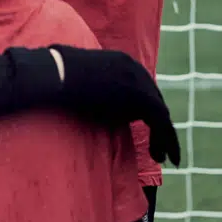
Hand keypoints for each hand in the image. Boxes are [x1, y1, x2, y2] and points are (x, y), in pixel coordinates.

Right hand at [51, 45, 180, 166]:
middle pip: (155, 100)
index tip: (147, 129)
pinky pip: (160, 122)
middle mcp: (136, 69)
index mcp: (123, 62)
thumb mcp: (83, 82)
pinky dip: (165, 140)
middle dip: (159, 126)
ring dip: (164, 137)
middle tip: (158, 148)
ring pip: (161, 113)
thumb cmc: (59, 76)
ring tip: (160, 158)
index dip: (145, 112)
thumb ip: (99, 91)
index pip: (142, 89)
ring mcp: (141, 81)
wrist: (57, 73)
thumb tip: (101, 104)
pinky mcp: (143, 96)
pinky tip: (159, 157)